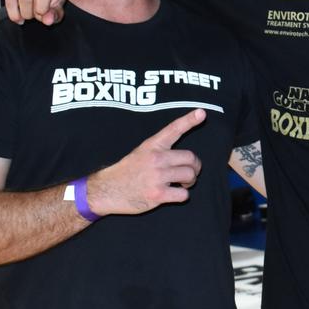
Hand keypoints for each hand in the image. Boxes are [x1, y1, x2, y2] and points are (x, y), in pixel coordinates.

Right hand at [3, 0, 92, 24]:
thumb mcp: (55, 10)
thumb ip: (54, 15)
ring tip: (30, 15)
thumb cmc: (47, 2)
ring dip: (28, 13)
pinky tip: (19, 18)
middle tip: (40, 14)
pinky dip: (15, 15)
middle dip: (41, 9)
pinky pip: (11, 1)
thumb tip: (46, 19)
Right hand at [86, 108, 204, 215]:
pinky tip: (172, 194)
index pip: (174, 129)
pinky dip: (182, 195)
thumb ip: (161, 150)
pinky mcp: (158, 194)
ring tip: (181, 184)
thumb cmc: (127, 171)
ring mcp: (157, 177)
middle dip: (194, 167)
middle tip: (188, 173)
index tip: (201, 113)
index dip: (189, 120)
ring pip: (190, 175)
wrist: (106, 190)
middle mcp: (156, 159)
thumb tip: (186, 157)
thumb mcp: (141, 152)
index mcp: (152, 146)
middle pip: (191, 158)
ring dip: (190, 181)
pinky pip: (184, 194)